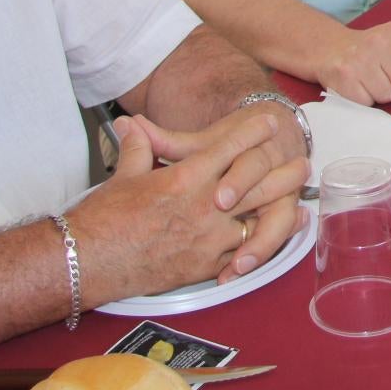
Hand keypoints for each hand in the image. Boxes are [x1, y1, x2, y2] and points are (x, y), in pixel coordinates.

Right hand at [69, 110, 309, 298]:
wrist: (88, 261)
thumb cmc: (103, 218)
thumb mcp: (124, 175)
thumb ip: (141, 147)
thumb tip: (134, 125)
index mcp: (186, 178)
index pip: (229, 149)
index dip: (251, 132)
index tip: (268, 122)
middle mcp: (204, 207)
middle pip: (257, 186)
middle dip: (283, 173)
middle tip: (302, 162)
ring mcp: (208, 240)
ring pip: (256, 222)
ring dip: (281, 212)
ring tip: (301, 203)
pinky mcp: (204, 267)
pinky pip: (240, 254)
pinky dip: (259, 247)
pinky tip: (273, 240)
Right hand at [313, 22, 390, 104]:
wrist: (329, 49)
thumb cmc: (372, 53)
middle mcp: (379, 42)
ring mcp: (360, 59)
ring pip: (388, 95)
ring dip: (386, 98)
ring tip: (377, 86)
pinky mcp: (345, 77)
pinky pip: (369, 102)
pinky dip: (369, 102)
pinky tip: (363, 89)